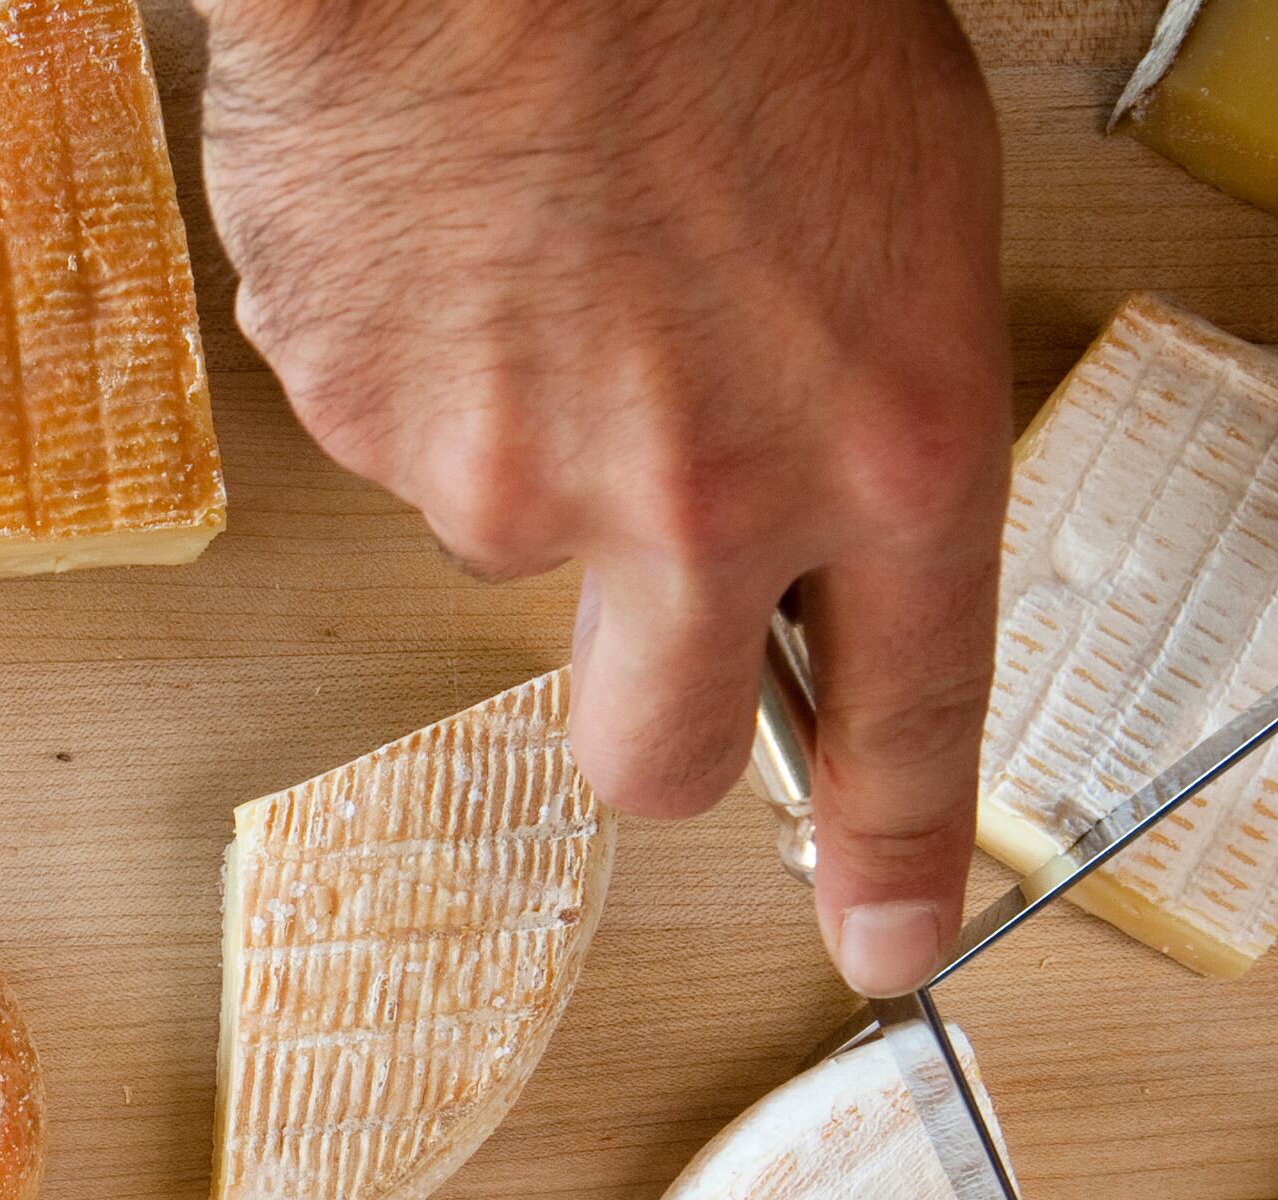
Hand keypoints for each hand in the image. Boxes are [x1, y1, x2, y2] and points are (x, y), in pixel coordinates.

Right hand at [197, 0, 1010, 996]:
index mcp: (888, 437)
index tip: (885, 941)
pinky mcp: (364, 422)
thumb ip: (863, 383)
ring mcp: (510, 479)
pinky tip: (463, 215)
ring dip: (533, 428)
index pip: (913, 721)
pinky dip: (426, 344)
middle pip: (661, 751)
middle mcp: (700, 499)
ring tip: (558, 236)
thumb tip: (815, 479)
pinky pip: (401, 423)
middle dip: (658, 709)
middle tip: (649, 605)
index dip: (899, 862)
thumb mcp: (898, 181)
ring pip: (517, 533)